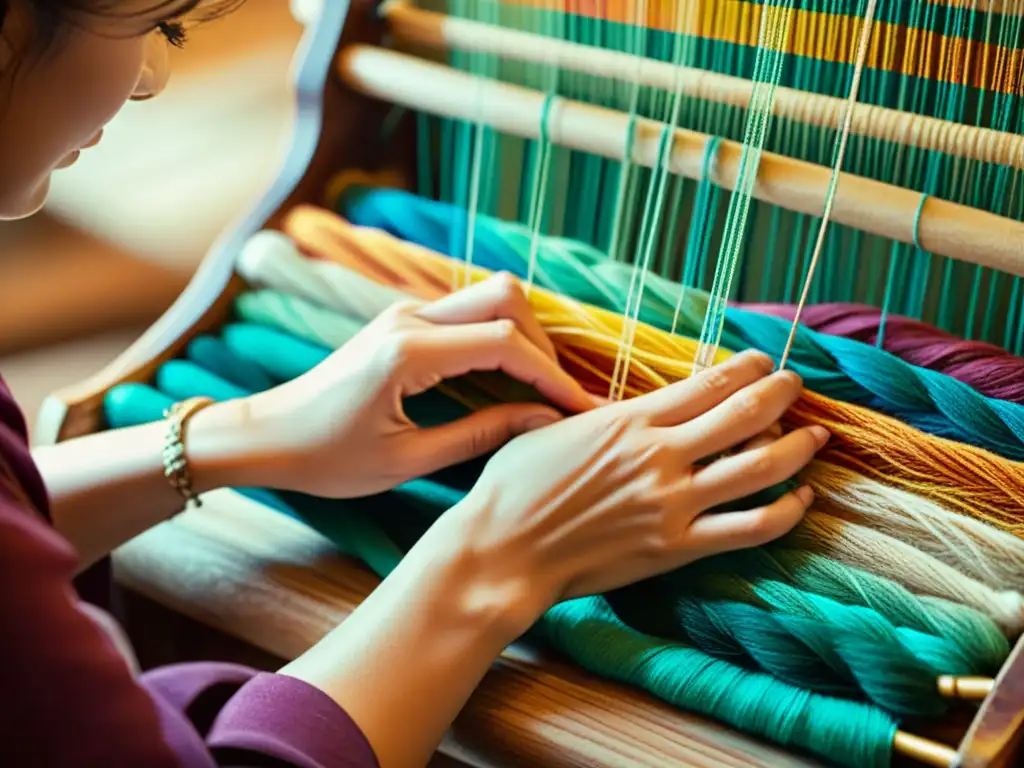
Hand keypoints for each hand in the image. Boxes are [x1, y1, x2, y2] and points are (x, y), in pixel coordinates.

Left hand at [239, 273, 595, 498]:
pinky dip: (500, 339)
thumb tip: (541, 421)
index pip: (504, 344)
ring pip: (489, 298)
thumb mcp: (406, 460)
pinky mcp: (404, 323)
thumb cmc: (326, 458)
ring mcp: (406, 315)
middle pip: (505, 297)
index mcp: (408, 353)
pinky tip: (509, 380)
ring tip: (542, 390)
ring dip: (524, 337)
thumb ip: (480, 435)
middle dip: (543, 344)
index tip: (579, 410)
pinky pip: (468, 315)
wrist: (267, 435)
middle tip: (559, 396)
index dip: (551, 376)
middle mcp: (409, 320)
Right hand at [438, 349, 829, 633]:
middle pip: (744, 415)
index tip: (763, 361)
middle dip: (780, 393)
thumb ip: (587, 414)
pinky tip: (799, 499)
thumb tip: (606, 409)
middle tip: (796, 384)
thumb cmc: (512, 488)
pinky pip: (750, 528)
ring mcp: (672, 503)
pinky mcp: (675, 548)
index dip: (747, 368)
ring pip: (760, 467)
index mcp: (629, 420)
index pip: (708, 383)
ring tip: (815, 436)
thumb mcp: (545, 429)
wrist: (502, 550)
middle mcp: (659, 455)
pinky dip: (785, 512)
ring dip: (797, 447)